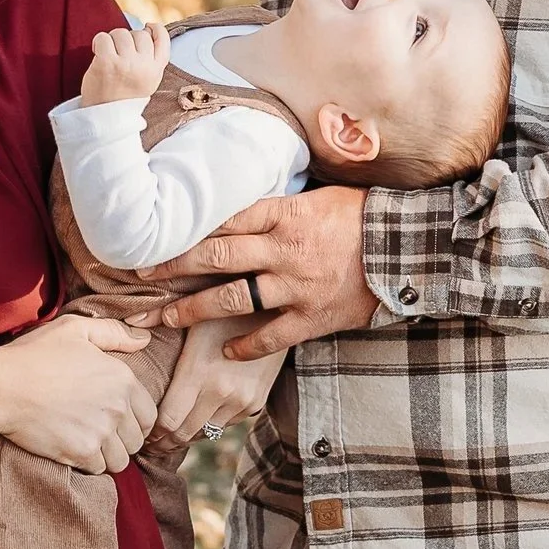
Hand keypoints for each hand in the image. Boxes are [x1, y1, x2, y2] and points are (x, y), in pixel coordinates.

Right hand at [0, 311, 157, 469]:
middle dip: (121, 440)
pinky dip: (88, 464)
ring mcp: (101, 432)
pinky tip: (74, 450)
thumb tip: (145, 339)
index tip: (116, 420)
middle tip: (100, 433)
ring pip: (120, 460)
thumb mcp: (75, 330)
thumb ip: (113, 333)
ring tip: (89, 444)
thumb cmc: (34, 355)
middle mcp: (118, 407)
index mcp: (123, 379)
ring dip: (107, 456)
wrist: (2, 387)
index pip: (149, 415)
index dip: (134, 421)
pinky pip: (98, 469)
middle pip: (136, 441)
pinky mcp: (82, 452)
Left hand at [80, 20, 171, 108]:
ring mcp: (125, 64)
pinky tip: (97, 53)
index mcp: (156, 70)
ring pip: (121, 33)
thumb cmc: (123, 97)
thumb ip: (151, 60)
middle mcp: (143, 66)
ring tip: (109, 55)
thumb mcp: (148, 81)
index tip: (147, 27)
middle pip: (139, 34)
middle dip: (128, 39)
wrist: (105, 118)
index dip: (155, 28)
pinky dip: (98, 42)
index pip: (162, 39)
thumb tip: (146, 30)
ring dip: (112, 40)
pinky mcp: (106, 62)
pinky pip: (103, 37)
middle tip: (119, 53)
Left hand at [151, 321, 278, 448]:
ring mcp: (241, 401)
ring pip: (204, 433)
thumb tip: (130, 319)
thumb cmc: (230, 309)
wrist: (280, 315)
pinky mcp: (255, 403)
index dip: (151, 432)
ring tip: (169, 436)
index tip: (142, 432)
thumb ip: (160, 316)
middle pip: (183, 433)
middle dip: (164, 442)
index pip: (167, 420)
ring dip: (186, 437)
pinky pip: (225, 425)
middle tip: (149, 443)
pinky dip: (208, 426)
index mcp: (199, 372)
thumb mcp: (196, 312)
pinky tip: (196, 420)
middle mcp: (221, 392)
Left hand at [155, 187, 378, 360]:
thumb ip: (278, 203)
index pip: (223, 217)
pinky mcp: (312, 318)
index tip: (156, 234)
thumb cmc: (363, 216)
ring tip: (167, 318)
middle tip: (140, 273)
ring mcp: (296, 287)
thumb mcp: (318, 195)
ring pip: (233, 299)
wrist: (409, 249)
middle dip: (173, 266)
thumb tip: (240, 200)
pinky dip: (246, 347)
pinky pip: (269, 336)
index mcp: (284, 214)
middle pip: (216, 257)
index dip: (185, 228)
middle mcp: (283, 250)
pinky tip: (227, 353)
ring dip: (195, 310)